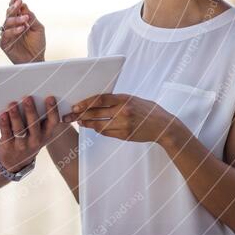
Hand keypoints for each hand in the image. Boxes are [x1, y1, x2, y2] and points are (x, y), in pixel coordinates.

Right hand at [0, 0, 45, 63]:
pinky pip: (5, 35)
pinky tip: (21, 28)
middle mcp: (12, 26)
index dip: (14, 2)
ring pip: (6, 23)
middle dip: (14, 7)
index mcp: (19, 21)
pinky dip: (13, 31)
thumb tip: (24, 5)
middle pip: (9, 14)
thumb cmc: (37, 44)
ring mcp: (7, 34)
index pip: (14, 9)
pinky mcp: (4, 43)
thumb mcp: (38, 28)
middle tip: (19, 2)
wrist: (37, 60)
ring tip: (25, 19)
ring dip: (16, 19)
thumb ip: (31, 17)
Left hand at [0, 96, 60, 171]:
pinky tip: (3, 114)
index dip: (52, 110)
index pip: (53, 122)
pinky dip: (4, 123)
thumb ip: (39, 118)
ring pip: (20, 130)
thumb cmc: (29, 139)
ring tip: (12, 104)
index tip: (50, 97)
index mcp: (46, 134)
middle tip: (28, 97)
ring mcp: (22, 145)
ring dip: (16, 116)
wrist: (15, 162)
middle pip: (34, 125)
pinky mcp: (9, 146)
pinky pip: (6, 133)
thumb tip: (33, 96)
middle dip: (31, 111)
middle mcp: (36, 140)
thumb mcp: (39, 132)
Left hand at [63, 93, 184, 144]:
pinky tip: (94, 127)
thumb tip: (96, 101)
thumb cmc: (146, 109)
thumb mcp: (132, 99)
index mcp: (124, 99)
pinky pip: (106, 133)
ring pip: (99, 125)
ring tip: (80, 122)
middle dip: (81, 115)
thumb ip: (116, 100)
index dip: (85, 103)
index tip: (75, 106)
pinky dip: (99, 130)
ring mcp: (124, 125)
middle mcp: (123, 111)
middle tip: (71, 116)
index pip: (100, 100)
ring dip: (88, 124)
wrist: (163, 126)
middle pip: (96, 113)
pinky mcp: (125, 135)